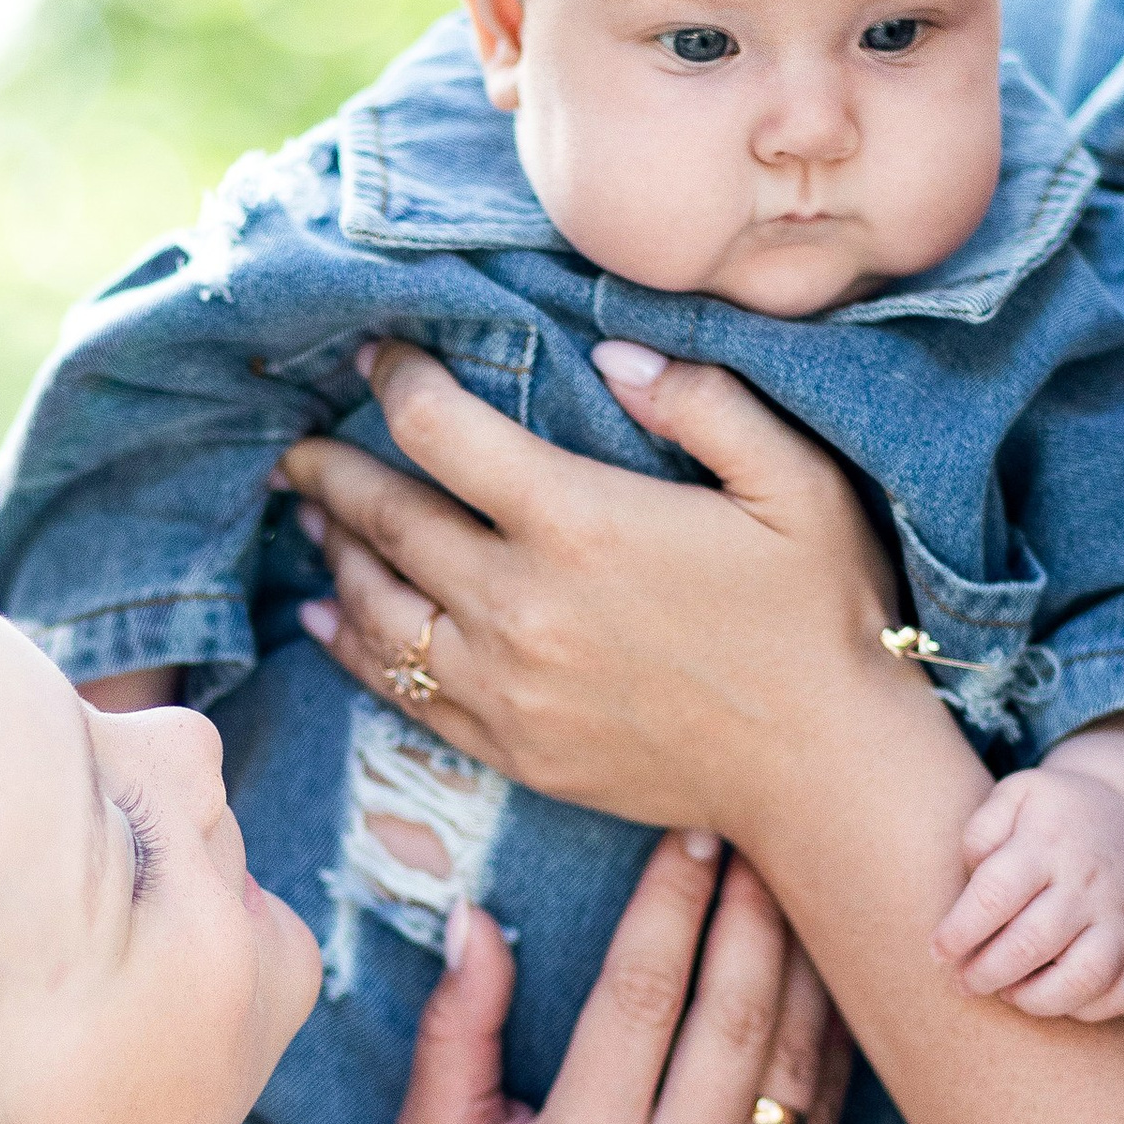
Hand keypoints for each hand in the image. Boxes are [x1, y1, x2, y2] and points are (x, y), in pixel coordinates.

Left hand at [285, 336, 894, 838]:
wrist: (824, 771)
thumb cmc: (818, 617)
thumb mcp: (795, 484)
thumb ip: (705, 402)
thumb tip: (613, 352)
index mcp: (578, 522)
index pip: (442, 430)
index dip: (397, 379)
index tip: (376, 354)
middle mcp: (520, 605)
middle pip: (387, 519)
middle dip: (333, 471)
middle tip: (300, 445)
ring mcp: (505, 686)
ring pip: (379, 608)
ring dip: (334, 555)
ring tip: (313, 517)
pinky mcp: (509, 748)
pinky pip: (402, 694)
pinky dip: (353, 649)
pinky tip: (328, 619)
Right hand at [400, 833, 846, 1123]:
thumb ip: (455, 1031)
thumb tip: (475, 917)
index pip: (640, 997)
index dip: (671, 903)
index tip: (689, 834)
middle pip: (734, 1013)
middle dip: (752, 910)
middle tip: (762, 831)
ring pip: (794, 1058)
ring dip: (805, 960)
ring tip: (806, 880)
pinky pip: (821, 1113)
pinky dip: (826, 1034)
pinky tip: (823, 969)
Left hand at [935, 765, 1123, 1020]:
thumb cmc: (1057, 819)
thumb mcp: (1018, 796)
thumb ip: (982, 830)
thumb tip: (969, 875)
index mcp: (1048, 843)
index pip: (996, 893)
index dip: (959, 931)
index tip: (938, 951)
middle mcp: (1089, 883)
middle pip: (1032, 942)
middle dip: (985, 972)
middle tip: (963, 982)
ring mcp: (1123, 919)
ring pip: (1084, 976)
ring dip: (1035, 999)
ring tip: (1007, 992)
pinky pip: (1123, 995)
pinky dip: (1085, 1009)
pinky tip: (1054, 996)